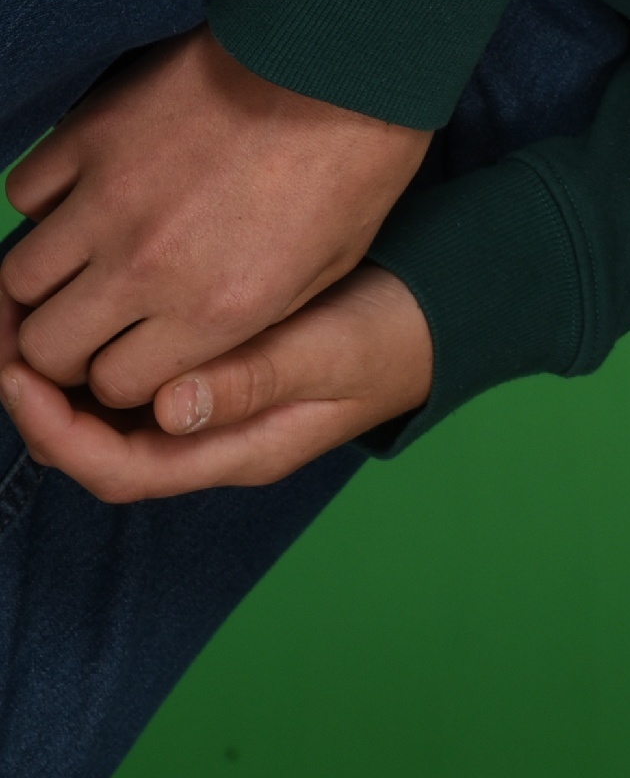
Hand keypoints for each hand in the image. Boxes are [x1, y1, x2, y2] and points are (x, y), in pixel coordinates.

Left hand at [0, 265, 431, 498]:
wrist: (439, 315)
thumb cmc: (391, 334)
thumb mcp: (333, 352)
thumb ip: (256, 379)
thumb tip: (169, 407)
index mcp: (235, 450)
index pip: (117, 469)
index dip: (53, 429)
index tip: (16, 373)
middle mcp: (207, 442)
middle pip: (93, 446)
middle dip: (33, 399)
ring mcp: (206, 411)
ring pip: (103, 413)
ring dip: (53, 373)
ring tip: (18, 320)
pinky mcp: (208, 373)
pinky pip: (128, 377)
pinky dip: (90, 349)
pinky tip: (75, 308)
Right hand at [2, 27, 429, 411]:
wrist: (347, 57)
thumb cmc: (356, 164)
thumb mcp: (326, 270)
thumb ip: (242, 321)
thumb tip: (180, 353)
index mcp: (216, 309)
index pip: (113, 387)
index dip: (123, 376)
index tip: (135, 354)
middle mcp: (148, 266)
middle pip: (45, 347)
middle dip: (67, 348)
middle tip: (95, 324)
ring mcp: (109, 199)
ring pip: (17, 279)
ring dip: (48, 283)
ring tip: (84, 268)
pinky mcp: (91, 135)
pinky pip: (25, 195)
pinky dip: (48, 205)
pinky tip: (88, 198)